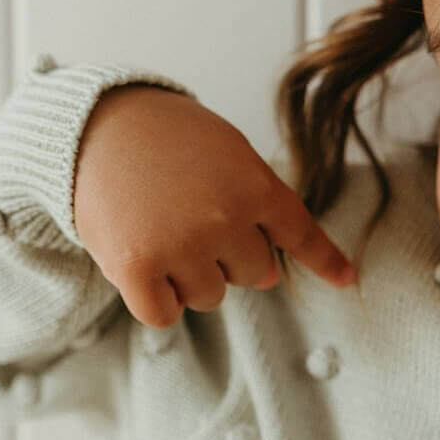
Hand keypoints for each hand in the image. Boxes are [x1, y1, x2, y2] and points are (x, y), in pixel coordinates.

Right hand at [74, 85, 357, 327]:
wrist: (91, 125)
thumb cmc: (165, 137)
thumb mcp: (228, 151)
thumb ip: (258, 204)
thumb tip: (273, 276)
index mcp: (254, 186)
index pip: (299, 234)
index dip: (326, 261)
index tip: (348, 280)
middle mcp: (224, 220)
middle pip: (254, 276)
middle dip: (228, 256)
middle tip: (190, 217)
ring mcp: (181, 246)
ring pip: (210, 297)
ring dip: (190, 276)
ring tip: (160, 230)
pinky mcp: (136, 269)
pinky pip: (166, 314)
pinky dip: (158, 300)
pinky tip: (144, 265)